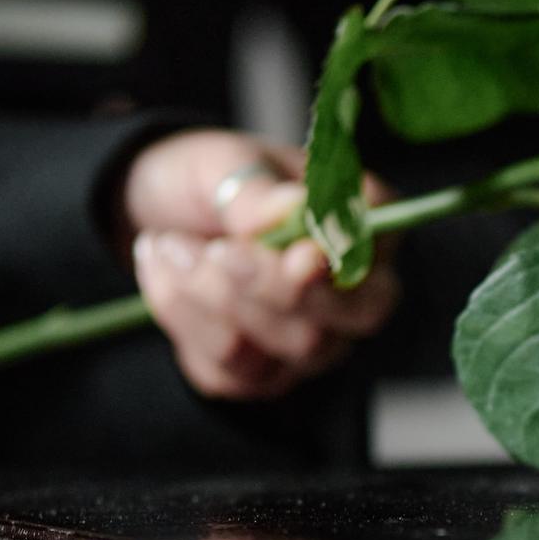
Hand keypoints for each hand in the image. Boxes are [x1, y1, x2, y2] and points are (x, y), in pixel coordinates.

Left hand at [119, 129, 398, 400]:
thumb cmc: (210, 181)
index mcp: (361, 222)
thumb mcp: (223, 164)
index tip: (299, 254)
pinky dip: (183, 317)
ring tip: (169, 244)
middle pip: (354, 317)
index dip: (345, 260)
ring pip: (290, 348)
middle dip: (276, 289)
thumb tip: (289, 210)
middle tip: (215, 251)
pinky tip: (165, 272)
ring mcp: (312, 341)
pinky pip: (231, 369)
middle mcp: (352, 291)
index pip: (382, 247)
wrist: (157, 218)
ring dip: (214, 297)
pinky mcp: (261, 375)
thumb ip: (257, 191)